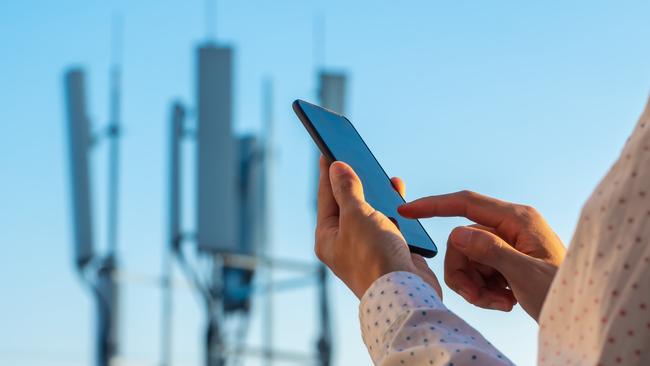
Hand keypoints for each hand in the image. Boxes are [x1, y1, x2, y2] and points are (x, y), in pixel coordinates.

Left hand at [315, 156, 441, 298]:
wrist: (406, 293)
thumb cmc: (374, 256)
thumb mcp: (356, 215)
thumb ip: (347, 189)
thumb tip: (335, 167)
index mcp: (327, 237)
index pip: (325, 196)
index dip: (328, 171)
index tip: (328, 148)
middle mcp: (345, 243)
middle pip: (348, 204)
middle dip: (355, 180)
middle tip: (355, 155)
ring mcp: (368, 248)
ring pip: (372, 213)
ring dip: (378, 194)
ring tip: (382, 175)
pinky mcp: (390, 252)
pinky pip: (391, 223)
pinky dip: (395, 209)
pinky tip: (399, 196)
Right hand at [398, 190, 565, 320]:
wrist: (580, 316)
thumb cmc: (562, 293)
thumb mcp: (526, 275)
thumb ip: (491, 251)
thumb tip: (457, 234)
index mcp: (518, 219)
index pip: (466, 203)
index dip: (433, 205)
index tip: (406, 210)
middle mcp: (510, 226)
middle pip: (462, 240)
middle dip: (464, 272)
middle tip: (479, 297)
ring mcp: (507, 243)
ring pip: (467, 258)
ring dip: (474, 285)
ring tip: (498, 302)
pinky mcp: (505, 260)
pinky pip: (477, 270)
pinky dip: (483, 290)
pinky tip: (504, 301)